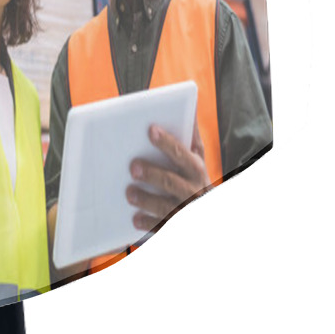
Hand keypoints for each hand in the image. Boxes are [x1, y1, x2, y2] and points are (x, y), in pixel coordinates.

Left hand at [126, 117, 210, 231]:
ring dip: (147, 200)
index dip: (168, 142)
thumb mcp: (197, 157)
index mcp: (196, 169)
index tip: (151, 130)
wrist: (206, 211)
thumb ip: (191, 135)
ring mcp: (184, 210)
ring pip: (165, 206)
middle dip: (153, 173)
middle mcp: (193, 190)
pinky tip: (134, 219)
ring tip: (129, 193)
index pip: (182, 154)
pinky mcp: (175, 226)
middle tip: (132, 166)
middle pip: (172, 181)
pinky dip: (148, 223)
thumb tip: (188, 106)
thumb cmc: (194, 176)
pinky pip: (161, 227)